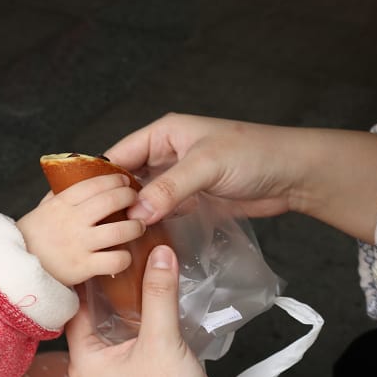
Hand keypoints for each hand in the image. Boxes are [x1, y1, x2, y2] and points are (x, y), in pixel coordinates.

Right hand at [16, 173, 141, 286]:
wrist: (15, 270)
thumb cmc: (30, 239)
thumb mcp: (41, 210)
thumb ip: (59, 195)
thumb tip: (74, 178)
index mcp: (61, 203)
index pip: (94, 183)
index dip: (114, 179)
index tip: (124, 181)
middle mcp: (72, 220)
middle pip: (112, 201)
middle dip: (129, 197)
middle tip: (135, 201)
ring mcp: (79, 244)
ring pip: (120, 230)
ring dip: (135, 227)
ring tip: (137, 227)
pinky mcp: (83, 267)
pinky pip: (116, 260)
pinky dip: (125, 257)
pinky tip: (124, 255)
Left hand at [66, 245, 254, 376]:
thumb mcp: (163, 340)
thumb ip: (159, 293)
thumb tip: (160, 251)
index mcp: (83, 359)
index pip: (73, 306)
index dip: (85, 274)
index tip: (96, 245)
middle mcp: (90, 366)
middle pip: (92, 313)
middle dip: (106, 283)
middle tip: (117, 247)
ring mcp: (112, 373)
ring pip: (112, 324)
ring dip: (124, 299)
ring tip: (135, 261)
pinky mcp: (133, 376)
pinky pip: (129, 336)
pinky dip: (138, 316)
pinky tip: (152, 294)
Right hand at [104, 113, 376, 242]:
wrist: (294, 174)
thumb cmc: (253, 155)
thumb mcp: (206, 166)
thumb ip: (170, 188)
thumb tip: (136, 214)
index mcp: (163, 134)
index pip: (119, 155)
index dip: (101, 178)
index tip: (83, 205)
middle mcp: (165, 154)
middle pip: (127, 178)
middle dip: (114, 201)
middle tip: (94, 229)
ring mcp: (178, 179)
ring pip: (143, 198)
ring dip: (132, 216)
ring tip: (111, 239)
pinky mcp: (191, 200)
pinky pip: (162, 212)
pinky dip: (151, 224)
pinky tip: (138, 242)